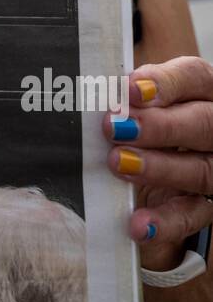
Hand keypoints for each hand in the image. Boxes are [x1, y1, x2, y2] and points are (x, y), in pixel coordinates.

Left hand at [103, 56, 212, 271]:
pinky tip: (139, 223)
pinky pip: (192, 216)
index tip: (130, 89)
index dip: (165, 82)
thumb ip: (130, 99)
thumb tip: (99, 94)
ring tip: (119, 163)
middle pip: (203, 124)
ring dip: (159, 168)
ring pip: (200, 170)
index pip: (194, 78)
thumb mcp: (140, 105)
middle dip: (161, 126)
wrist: (151, 178)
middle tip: (118, 128)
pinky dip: (165, 221)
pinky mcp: (204, 208)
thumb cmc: (141, 125)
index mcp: (202, 93)